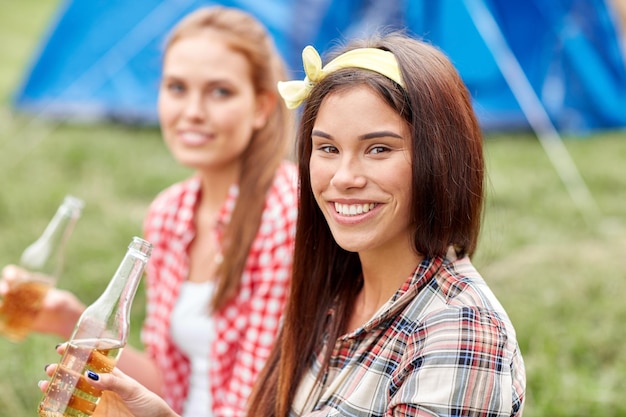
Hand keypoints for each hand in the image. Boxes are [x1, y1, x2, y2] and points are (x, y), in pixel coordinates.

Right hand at [1, 265, 84, 338]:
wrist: (66, 321)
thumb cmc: (65, 305)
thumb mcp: (60, 301)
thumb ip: (51, 302)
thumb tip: (45, 306)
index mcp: (30, 282)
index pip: (15, 274)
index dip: (10, 273)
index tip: (11, 277)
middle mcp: (20, 293)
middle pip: (5, 286)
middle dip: (2, 286)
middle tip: (5, 291)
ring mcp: (17, 307)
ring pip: (2, 303)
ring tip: (0, 305)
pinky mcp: (17, 321)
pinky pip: (5, 320)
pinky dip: (2, 320)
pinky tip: (1, 321)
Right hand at [40, 354, 177, 416]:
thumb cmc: (150, 403)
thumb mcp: (133, 390)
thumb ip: (113, 382)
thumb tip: (90, 375)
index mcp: (113, 374)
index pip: (93, 359)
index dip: (79, 351)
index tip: (64, 346)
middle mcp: (103, 386)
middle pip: (78, 376)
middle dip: (63, 370)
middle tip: (50, 368)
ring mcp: (98, 402)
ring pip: (74, 393)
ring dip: (59, 389)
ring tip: (44, 385)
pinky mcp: (97, 416)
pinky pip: (76, 413)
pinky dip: (63, 411)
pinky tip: (52, 407)